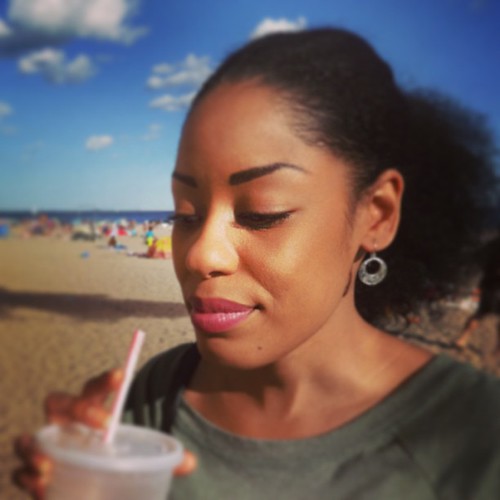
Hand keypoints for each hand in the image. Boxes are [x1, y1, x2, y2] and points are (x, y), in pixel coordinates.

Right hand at [13, 369, 195, 497]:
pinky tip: (43, 484)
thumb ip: (162, 456)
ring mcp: (47, 448)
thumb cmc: (111, 456)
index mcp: (90, 411)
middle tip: (104, 425)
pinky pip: (23, 471)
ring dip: (37, 447)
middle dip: (79, 408)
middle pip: (60, 402)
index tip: (123, 374)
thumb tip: (191, 461)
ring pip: (32, 437)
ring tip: (49, 462)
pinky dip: (28, 476)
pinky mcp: (37, 473)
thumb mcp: (136, 452)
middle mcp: (64, 425)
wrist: (89, 480)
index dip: (106, 380)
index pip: (94, 388)